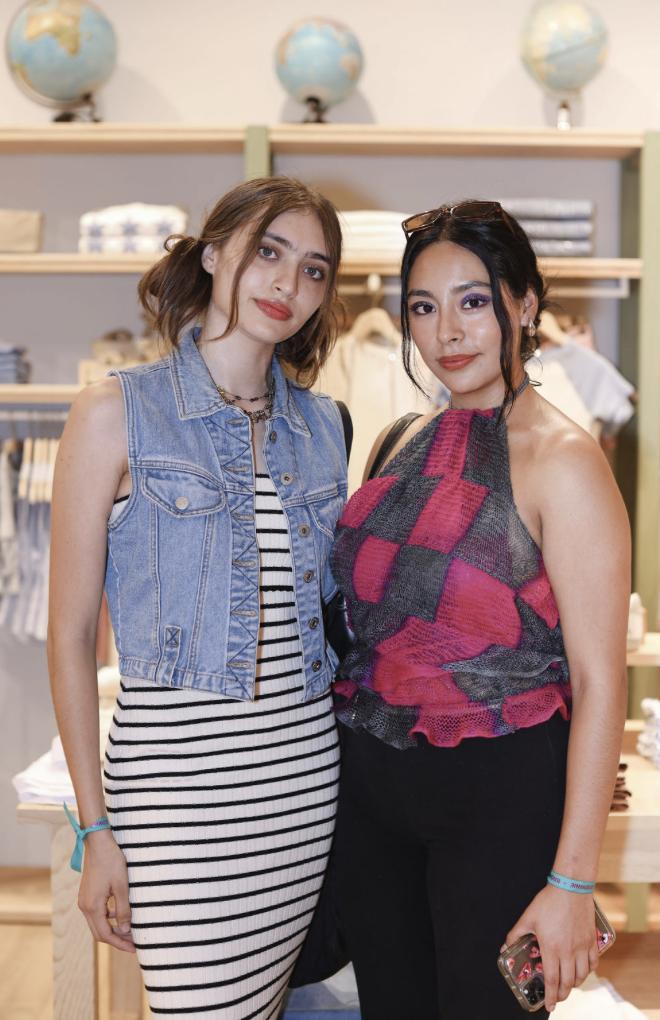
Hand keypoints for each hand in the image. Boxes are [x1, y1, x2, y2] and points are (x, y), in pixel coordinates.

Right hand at [77, 828, 134, 952]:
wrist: (98, 842)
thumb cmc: (112, 861)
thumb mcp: (122, 886)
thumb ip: (123, 909)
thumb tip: (126, 930)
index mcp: (92, 907)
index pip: (105, 935)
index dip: (120, 944)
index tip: (134, 948)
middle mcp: (85, 906)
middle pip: (99, 933)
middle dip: (117, 940)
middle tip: (134, 943)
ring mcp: (84, 900)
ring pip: (98, 924)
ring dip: (113, 929)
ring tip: (130, 931)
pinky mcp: (87, 894)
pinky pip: (96, 913)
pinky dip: (108, 918)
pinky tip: (120, 914)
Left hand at [503, 885, 597, 1011]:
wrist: (571, 888)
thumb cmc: (548, 901)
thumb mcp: (528, 918)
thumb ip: (515, 934)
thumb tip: (505, 947)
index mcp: (551, 948)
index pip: (552, 980)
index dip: (551, 996)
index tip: (550, 1006)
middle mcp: (568, 952)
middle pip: (568, 983)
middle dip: (563, 995)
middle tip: (558, 998)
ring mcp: (582, 947)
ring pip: (582, 976)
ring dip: (575, 984)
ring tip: (569, 984)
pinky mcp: (592, 940)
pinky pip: (593, 963)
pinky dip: (589, 971)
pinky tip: (583, 970)